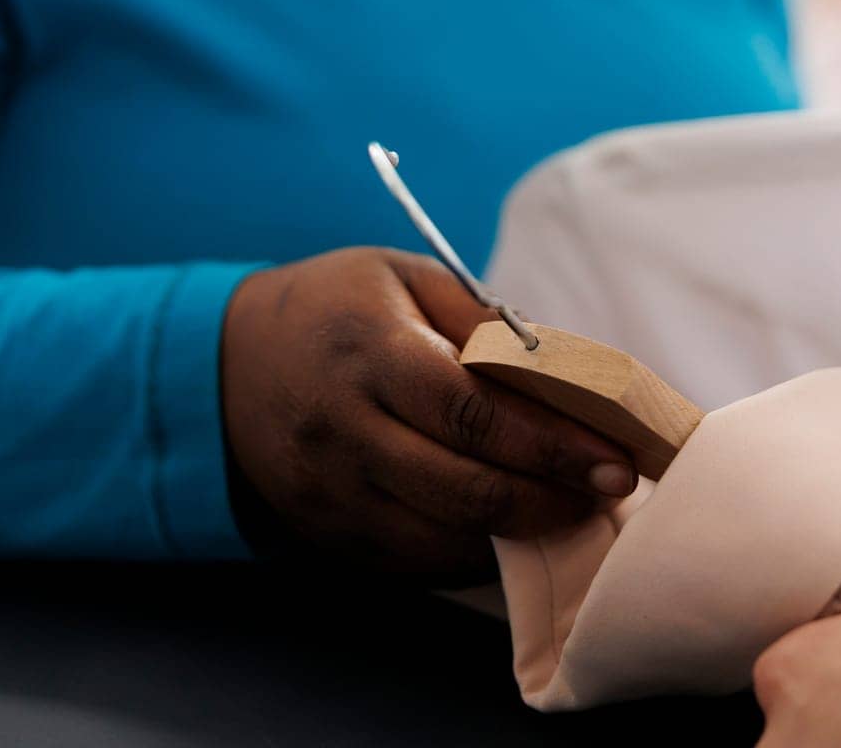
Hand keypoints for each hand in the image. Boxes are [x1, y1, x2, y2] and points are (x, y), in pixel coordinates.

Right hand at [220, 246, 636, 583]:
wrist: (227, 363)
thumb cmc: (334, 307)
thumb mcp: (405, 278)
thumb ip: (482, 319)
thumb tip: (565, 368)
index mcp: (371, 354)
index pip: (473, 413)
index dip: (550, 443)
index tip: (614, 456)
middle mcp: (344, 431)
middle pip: (464, 488)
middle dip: (551, 497)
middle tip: (611, 489)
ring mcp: (330, 493)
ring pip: (442, 537)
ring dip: (519, 533)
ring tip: (573, 508)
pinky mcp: (326, 535)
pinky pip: (413, 562)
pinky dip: (471, 552)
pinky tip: (510, 528)